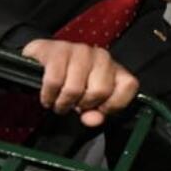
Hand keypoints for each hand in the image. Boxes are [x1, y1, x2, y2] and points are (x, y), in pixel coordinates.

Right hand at [22, 39, 138, 126]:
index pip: (129, 85)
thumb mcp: (88, 102)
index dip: (114, 104)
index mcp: (115, 69)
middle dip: (84, 104)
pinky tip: (48, 97)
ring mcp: (80, 50)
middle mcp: (101, 56)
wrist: (41, 62)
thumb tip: (93, 119)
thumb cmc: (70, 82)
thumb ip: (96, 113)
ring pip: (75, 88)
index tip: (100, 109)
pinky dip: (49, 95)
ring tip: (59, 103)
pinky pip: (54, 81)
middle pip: (100, 90)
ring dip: (63, 103)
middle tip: (74, 105)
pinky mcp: (57, 50)